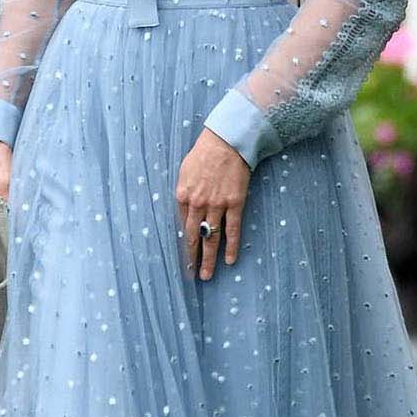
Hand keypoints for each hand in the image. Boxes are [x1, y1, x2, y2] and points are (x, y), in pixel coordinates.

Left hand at [176, 127, 250, 278]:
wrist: (226, 141)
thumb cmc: (204, 153)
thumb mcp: (184, 171)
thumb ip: (184, 192)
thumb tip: (184, 209)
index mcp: (182, 195)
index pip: (181, 225)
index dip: (182, 243)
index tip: (183, 257)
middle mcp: (197, 203)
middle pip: (193, 236)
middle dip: (192, 257)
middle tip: (191, 275)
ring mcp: (216, 204)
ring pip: (211, 237)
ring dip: (209, 258)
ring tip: (207, 275)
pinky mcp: (234, 203)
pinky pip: (232, 229)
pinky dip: (231, 246)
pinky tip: (229, 260)